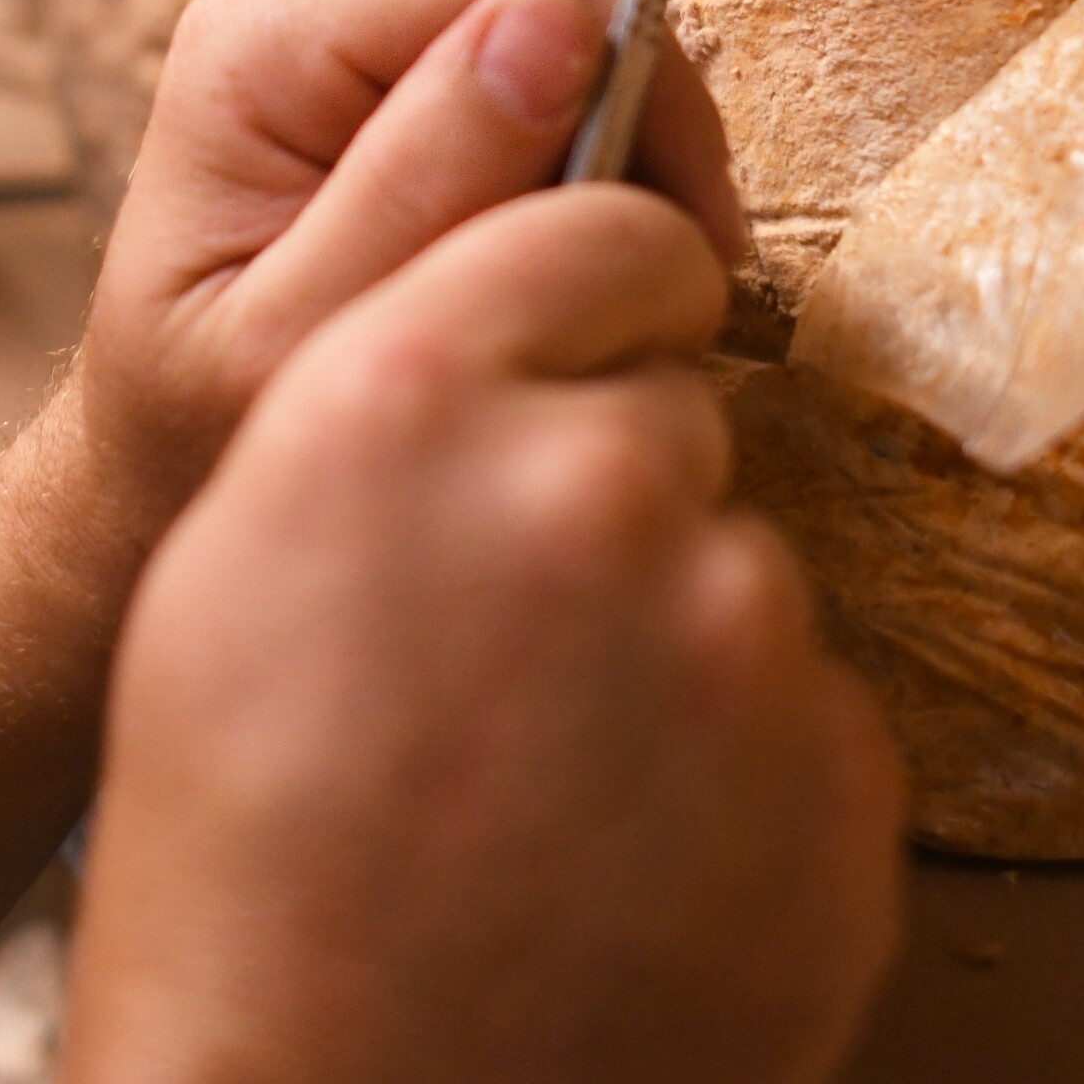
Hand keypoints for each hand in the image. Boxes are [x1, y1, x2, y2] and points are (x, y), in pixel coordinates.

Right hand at [63, 182, 905, 1083]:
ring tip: (559, 778)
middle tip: (520, 637)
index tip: (601, 337)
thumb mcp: (243, 554)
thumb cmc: (244, 863)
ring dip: (678, 637)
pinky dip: (742, 766)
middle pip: (675, 405)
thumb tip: (546, 309)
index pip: (608, 220)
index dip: (603, 287)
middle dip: (616, 486)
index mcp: (416, 397)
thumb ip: (409, 380)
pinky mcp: (841, 774)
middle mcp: (595, 479)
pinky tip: (630, 853)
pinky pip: (804, 708)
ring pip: (741, 562)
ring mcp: (740, 630)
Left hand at [65, 0, 749, 569]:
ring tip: (629, 283)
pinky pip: (552, 79)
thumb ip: (413, 192)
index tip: (686, 233)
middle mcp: (308, 8)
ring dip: (627, 149)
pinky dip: (597, 168)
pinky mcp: (403, 85)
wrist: (155, 480)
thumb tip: (550, 33)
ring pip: (569, 26)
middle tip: (679, 268)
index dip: (635, 74)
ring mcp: (356, 39)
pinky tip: (586, 264)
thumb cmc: (206, 437)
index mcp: (264, 44)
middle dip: (641, 112)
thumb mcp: (299, 349)